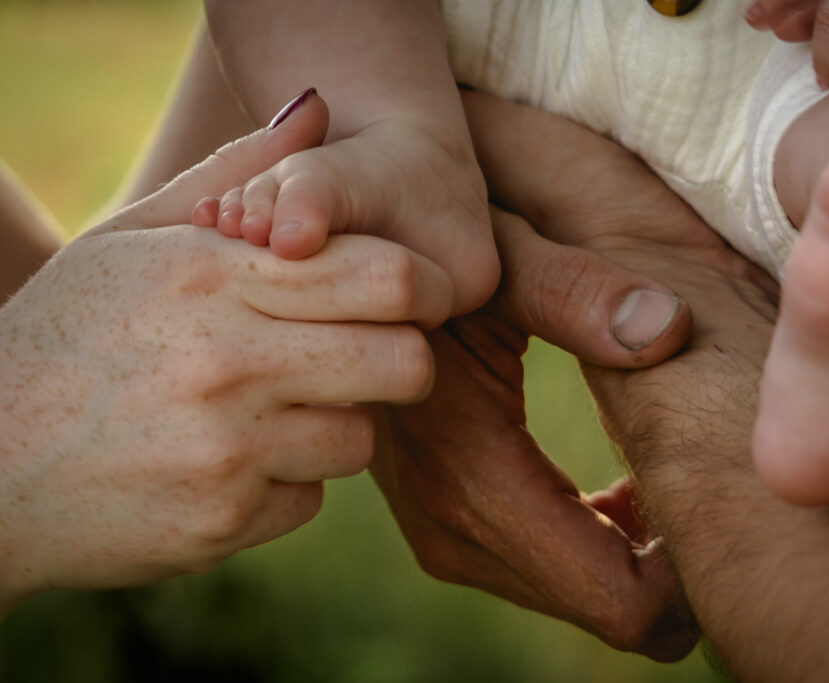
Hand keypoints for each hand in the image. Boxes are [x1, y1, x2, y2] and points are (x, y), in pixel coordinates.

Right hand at [0, 94, 451, 612]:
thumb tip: (314, 109)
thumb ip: (234, 176)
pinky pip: (309, 500)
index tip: (415, 298)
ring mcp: (226, 450)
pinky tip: (226, 464)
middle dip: (403, 359)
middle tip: (367, 357)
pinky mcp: (222, 522)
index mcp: (211, 276)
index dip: (422, 288)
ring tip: (270, 411)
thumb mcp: (132, 239)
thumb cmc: (65, 338)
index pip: (384, 276)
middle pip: (405, 363)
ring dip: (334, 425)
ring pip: (361, 439)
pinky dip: (283, 484)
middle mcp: (227, 362)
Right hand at [373, 209, 695, 661]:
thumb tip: (669, 331)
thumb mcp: (502, 256)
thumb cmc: (434, 258)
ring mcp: (443, 537)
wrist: (344, 285)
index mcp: (472, 472)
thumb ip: (576, 290)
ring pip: (582, 599)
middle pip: (608, 611)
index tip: (727, 497)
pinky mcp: (449, 532)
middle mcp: (450, 529)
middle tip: (714, 484)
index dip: (694, 573)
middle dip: (674, 567)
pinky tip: (623, 495)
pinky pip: (549, 575)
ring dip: (639, 555)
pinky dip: (600, 544)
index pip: (617, 599)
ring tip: (666, 478)